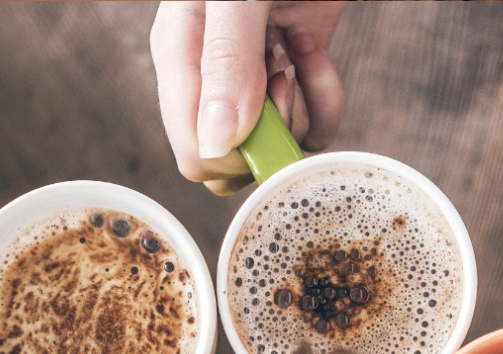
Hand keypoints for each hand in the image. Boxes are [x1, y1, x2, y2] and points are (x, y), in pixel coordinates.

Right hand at [152, 1, 347, 194]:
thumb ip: (226, 61)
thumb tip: (217, 142)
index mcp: (179, 57)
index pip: (195, 151)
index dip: (239, 153)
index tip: (265, 107)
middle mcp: (210, 77)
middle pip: (235, 159)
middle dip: (275, 129)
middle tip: (282, 72)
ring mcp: (252, 78)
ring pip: (279, 144)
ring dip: (302, 103)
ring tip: (294, 48)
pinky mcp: (292, 73)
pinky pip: (311, 120)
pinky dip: (323, 90)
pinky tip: (310, 44)